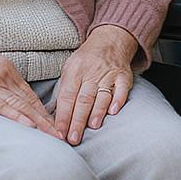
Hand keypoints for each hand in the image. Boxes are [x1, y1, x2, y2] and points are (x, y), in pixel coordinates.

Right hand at [0, 36, 61, 138]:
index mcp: (5, 68)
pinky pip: (0, 107)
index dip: (44, 112)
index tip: (56, 127)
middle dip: (47, 121)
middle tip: (62, 137)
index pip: (30, 95)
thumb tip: (14, 101)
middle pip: (29, 101)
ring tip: (52, 137)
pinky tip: (27, 126)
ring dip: (38, 124)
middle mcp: (2, 74)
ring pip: (20, 106)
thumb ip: (0, 81)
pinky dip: (16, 117)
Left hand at [54, 25, 137, 144]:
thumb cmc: (86, 60)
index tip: (59, 132)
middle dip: (77, 120)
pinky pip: (121, 89)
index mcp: (75, 70)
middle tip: (73, 138)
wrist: (109, 41)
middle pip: (83, 99)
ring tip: (91, 127)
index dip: (63, 115)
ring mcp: (109, 74)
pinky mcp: (123, 76)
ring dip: (97, 112)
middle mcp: (91, 72)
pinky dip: (118, 100)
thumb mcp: (70, 68)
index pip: (67, 96)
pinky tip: (114, 112)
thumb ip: (65, 90)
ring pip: (101, 95)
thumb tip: (56, 117)